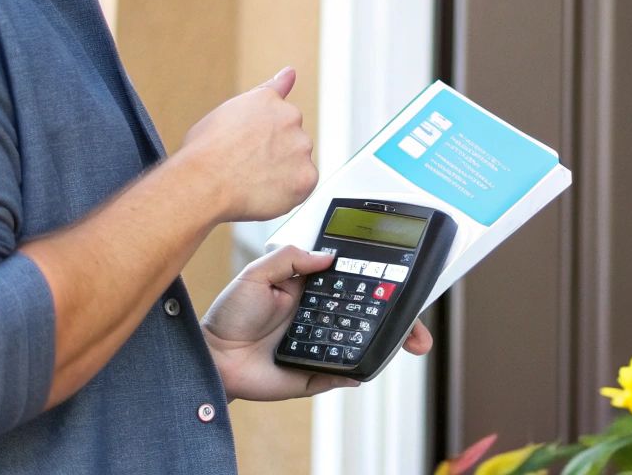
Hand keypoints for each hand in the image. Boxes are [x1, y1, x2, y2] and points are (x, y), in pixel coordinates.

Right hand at [182, 68, 315, 222]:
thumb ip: (267, 91)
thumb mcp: (231, 107)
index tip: (255, 146)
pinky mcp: (307, 176)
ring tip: (252, 180)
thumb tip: (290, 73)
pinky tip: (263, 192)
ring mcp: (301, 148)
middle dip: (275, 153)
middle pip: (292, 140)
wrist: (204, 182)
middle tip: (248, 165)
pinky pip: (303, 186)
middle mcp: (291, 118)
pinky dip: (288, 192)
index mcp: (269, 100)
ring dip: (283, 171)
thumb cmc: (206, 150)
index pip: (282, 114)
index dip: (265, 136)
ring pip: (298, 163)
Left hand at [201, 245, 432, 401]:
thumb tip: (327, 256)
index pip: (356, 284)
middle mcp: (322, 318)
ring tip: (407, 344)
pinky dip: (357, 372)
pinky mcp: (313, 374)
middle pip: (370, 317)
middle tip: (420, 330)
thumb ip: (290, 258)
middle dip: (400, 322)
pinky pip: (341, 374)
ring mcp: (322, 346)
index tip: (404, 281)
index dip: (381, 282)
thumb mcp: (256, 273)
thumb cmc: (230, 313)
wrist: (211, 355)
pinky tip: (367, 367)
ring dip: (386, 345)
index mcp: (313, 291)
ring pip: (362, 345)